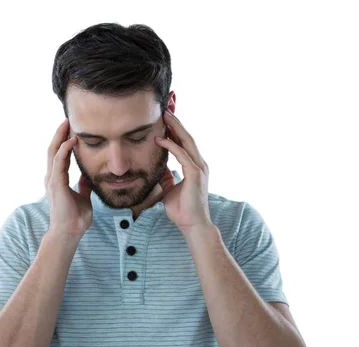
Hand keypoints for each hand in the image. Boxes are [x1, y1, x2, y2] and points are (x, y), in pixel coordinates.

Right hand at [44, 119, 92, 237]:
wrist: (70, 232)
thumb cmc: (75, 218)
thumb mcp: (83, 197)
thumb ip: (83, 186)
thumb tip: (87, 176)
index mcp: (58, 180)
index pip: (59, 155)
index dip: (64, 141)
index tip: (71, 129)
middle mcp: (52, 178)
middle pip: (53, 149)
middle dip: (59, 134)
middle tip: (67, 119)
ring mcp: (53, 180)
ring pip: (53, 152)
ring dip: (60, 137)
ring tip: (67, 123)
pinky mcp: (56, 184)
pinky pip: (59, 162)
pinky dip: (65, 150)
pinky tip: (72, 140)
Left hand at [155, 111, 211, 232]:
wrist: (191, 225)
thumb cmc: (182, 210)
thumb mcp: (169, 189)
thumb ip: (166, 178)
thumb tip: (159, 170)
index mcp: (194, 167)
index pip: (184, 143)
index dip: (176, 129)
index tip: (166, 117)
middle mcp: (199, 164)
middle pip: (187, 137)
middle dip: (176, 122)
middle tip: (165, 108)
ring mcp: (199, 168)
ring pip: (187, 142)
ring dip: (175, 127)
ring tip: (165, 115)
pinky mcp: (195, 174)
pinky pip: (182, 155)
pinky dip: (171, 145)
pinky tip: (160, 138)